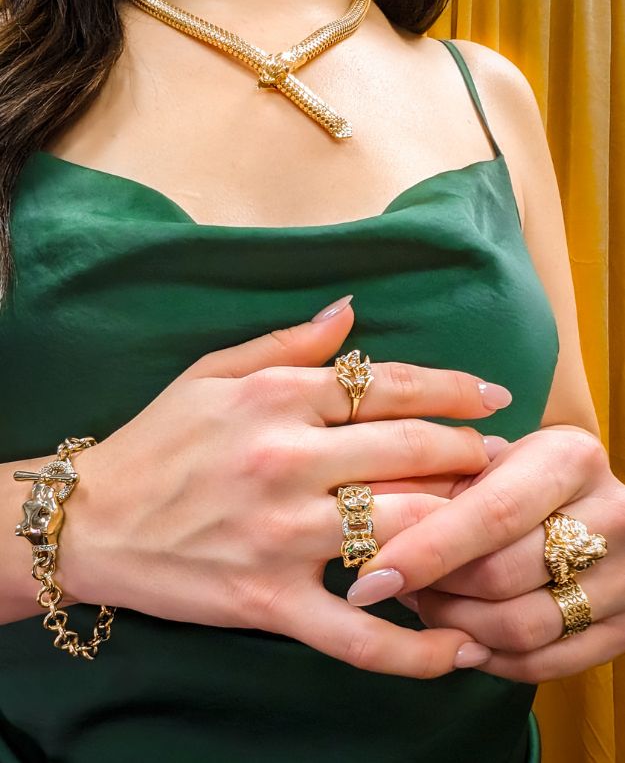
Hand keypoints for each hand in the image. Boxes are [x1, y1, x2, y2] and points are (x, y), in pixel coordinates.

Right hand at [58, 295, 512, 678]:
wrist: (91, 521)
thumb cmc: (156, 440)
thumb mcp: (212, 372)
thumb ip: (287, 341)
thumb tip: (350, 309)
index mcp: (277, 398)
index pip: (390, 386)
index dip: (454, 389)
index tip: (492, 396)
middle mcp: (288, 461)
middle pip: (412, 452)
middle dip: (470, 453)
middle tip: (500, 458)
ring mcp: (282, 535)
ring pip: (403, 529)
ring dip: (461, 528)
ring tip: (491, 526)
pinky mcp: (269, 600)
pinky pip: (357, 634)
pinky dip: (414, 650)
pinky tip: (458, 650)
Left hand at [348, 426, 624, 681]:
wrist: (593, 500)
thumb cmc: (521, 473)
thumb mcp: (485, 458)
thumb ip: (430, 481)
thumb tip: (358, 514)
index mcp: (570, 459)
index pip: (491, 514)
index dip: (426, 550)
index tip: (371, 577)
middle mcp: (611, 516)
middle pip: (503, 577)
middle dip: (435, 589)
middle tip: (394, 584)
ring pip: (523, 628)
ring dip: (456, 626)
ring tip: (425, 603)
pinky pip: (548, 662)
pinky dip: (490, 657)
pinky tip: (459, 636)